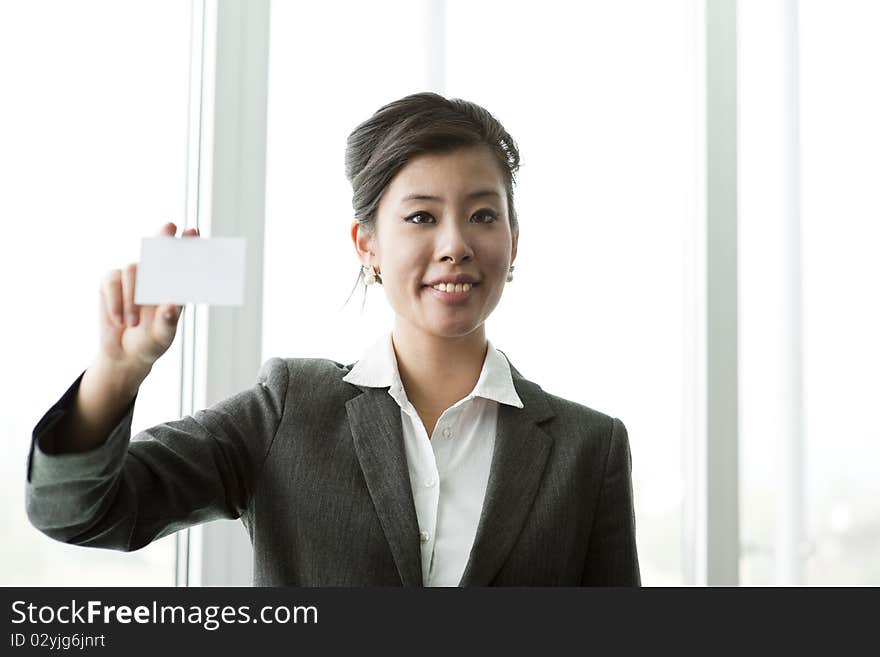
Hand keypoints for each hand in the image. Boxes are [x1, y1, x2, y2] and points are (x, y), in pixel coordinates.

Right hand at [98, 223, 198, 369]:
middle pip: (158, 250)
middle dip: (164, 237)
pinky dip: (115, 302)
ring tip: (133, 324)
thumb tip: (170, 305)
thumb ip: (167, 321)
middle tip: (171, 225)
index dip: (188, 245)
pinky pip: (112, 281)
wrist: (125, 355)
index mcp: (173, 287)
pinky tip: (119, 320)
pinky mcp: (110, 282)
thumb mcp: (162, 336)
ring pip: (133, 269)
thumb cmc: (151, 343)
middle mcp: (154, 277)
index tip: (194, 230)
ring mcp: (132, 278)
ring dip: (132, 298)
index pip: (182, 263)